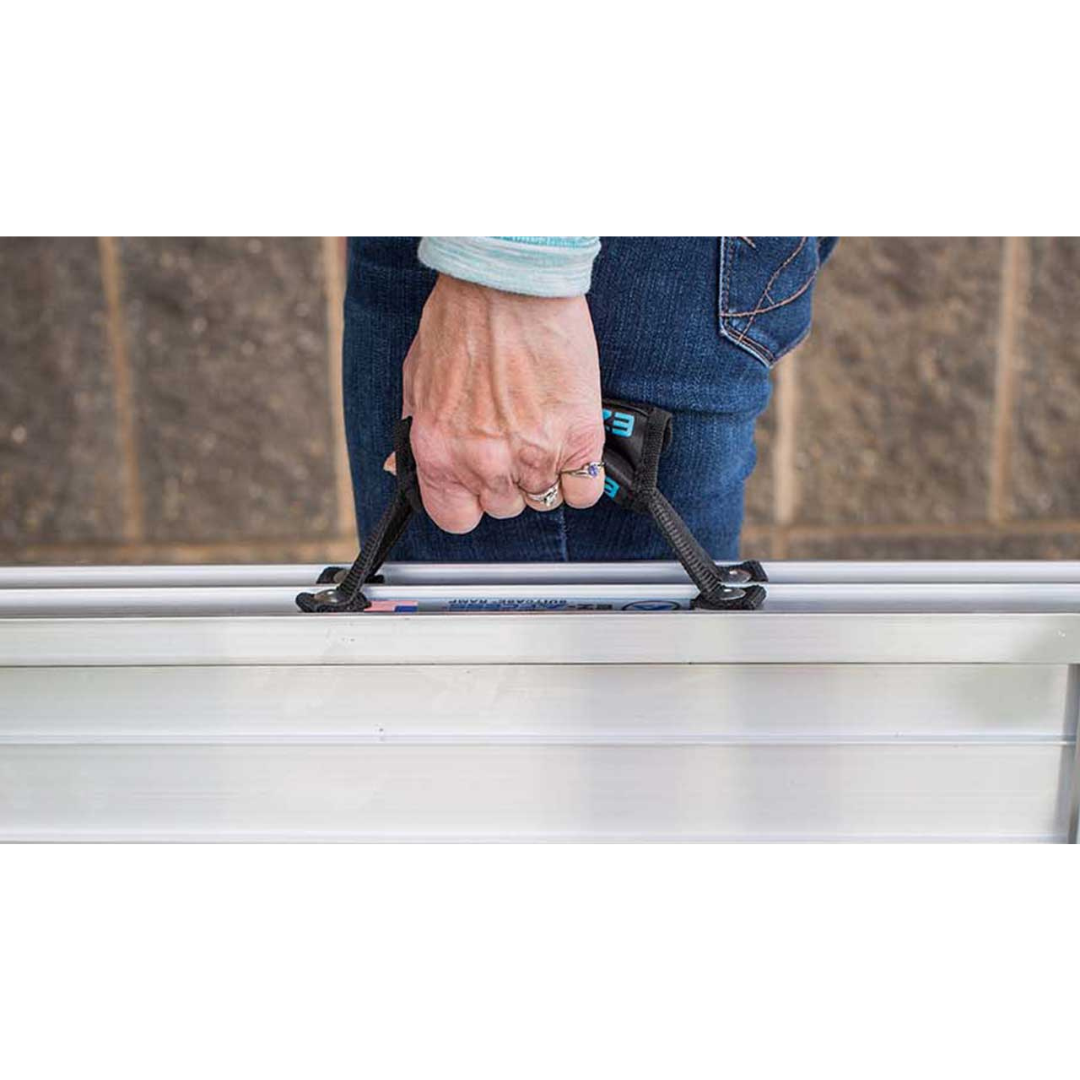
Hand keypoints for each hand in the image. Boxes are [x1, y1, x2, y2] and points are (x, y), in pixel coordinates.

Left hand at [389, 274, 604, 533]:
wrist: (509, 282)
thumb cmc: (462, 318)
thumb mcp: (417, 380)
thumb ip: (414, 433)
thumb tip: (400, 465)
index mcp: (438, 451)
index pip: (455, 518)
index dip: (470, 502)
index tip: (479, 486)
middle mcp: (484, 461)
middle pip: (505, 507)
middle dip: (510, 479)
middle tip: (515, 438)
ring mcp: (534, 454)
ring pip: (545, 499)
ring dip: (547, 472)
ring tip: (543, 430)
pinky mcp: (578, 438)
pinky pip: (585, 490)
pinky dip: (583, 475)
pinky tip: (572, 445)